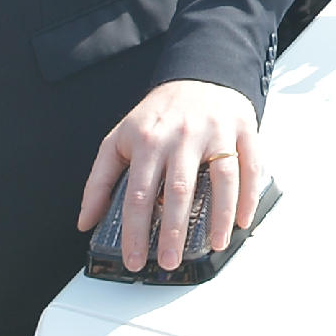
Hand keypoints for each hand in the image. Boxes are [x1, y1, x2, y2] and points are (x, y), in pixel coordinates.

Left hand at [77, 77, 264, 269]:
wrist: (198, 74)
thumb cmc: (159, 114)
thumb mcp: (119, 139)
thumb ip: (100, 180)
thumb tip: (86, 221)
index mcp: (148, 140)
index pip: (139, 194)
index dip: (136, 232)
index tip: (135, 259)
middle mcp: (181, 136)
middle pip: (179, 190)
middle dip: (174, 232)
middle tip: (170, 261)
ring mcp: (215, 132)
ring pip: (221, 179)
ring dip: (219, 217)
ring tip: (215, 245)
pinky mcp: (242, 129)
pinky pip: (250, 166)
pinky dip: (248, 196)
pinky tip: (241, 220)